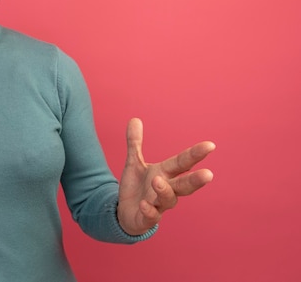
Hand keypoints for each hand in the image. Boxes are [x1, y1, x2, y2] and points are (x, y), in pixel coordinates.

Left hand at [117, 118, 214, 235]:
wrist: (126, 212)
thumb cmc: (137, 186)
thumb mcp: (134, 162)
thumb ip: (135, 143)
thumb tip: (134, 118)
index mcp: (166, 173)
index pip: (183, 162)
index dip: (196, 154)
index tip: (210, 145)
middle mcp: (167, 189)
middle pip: (185, 185)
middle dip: (196, 180)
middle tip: (208, 174)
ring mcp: (158, 205)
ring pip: (168, 200)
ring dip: (164, 191)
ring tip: (157, 180)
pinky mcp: (146, 218)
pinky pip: (151, 216)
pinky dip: (149, 211)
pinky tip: (145, 204)